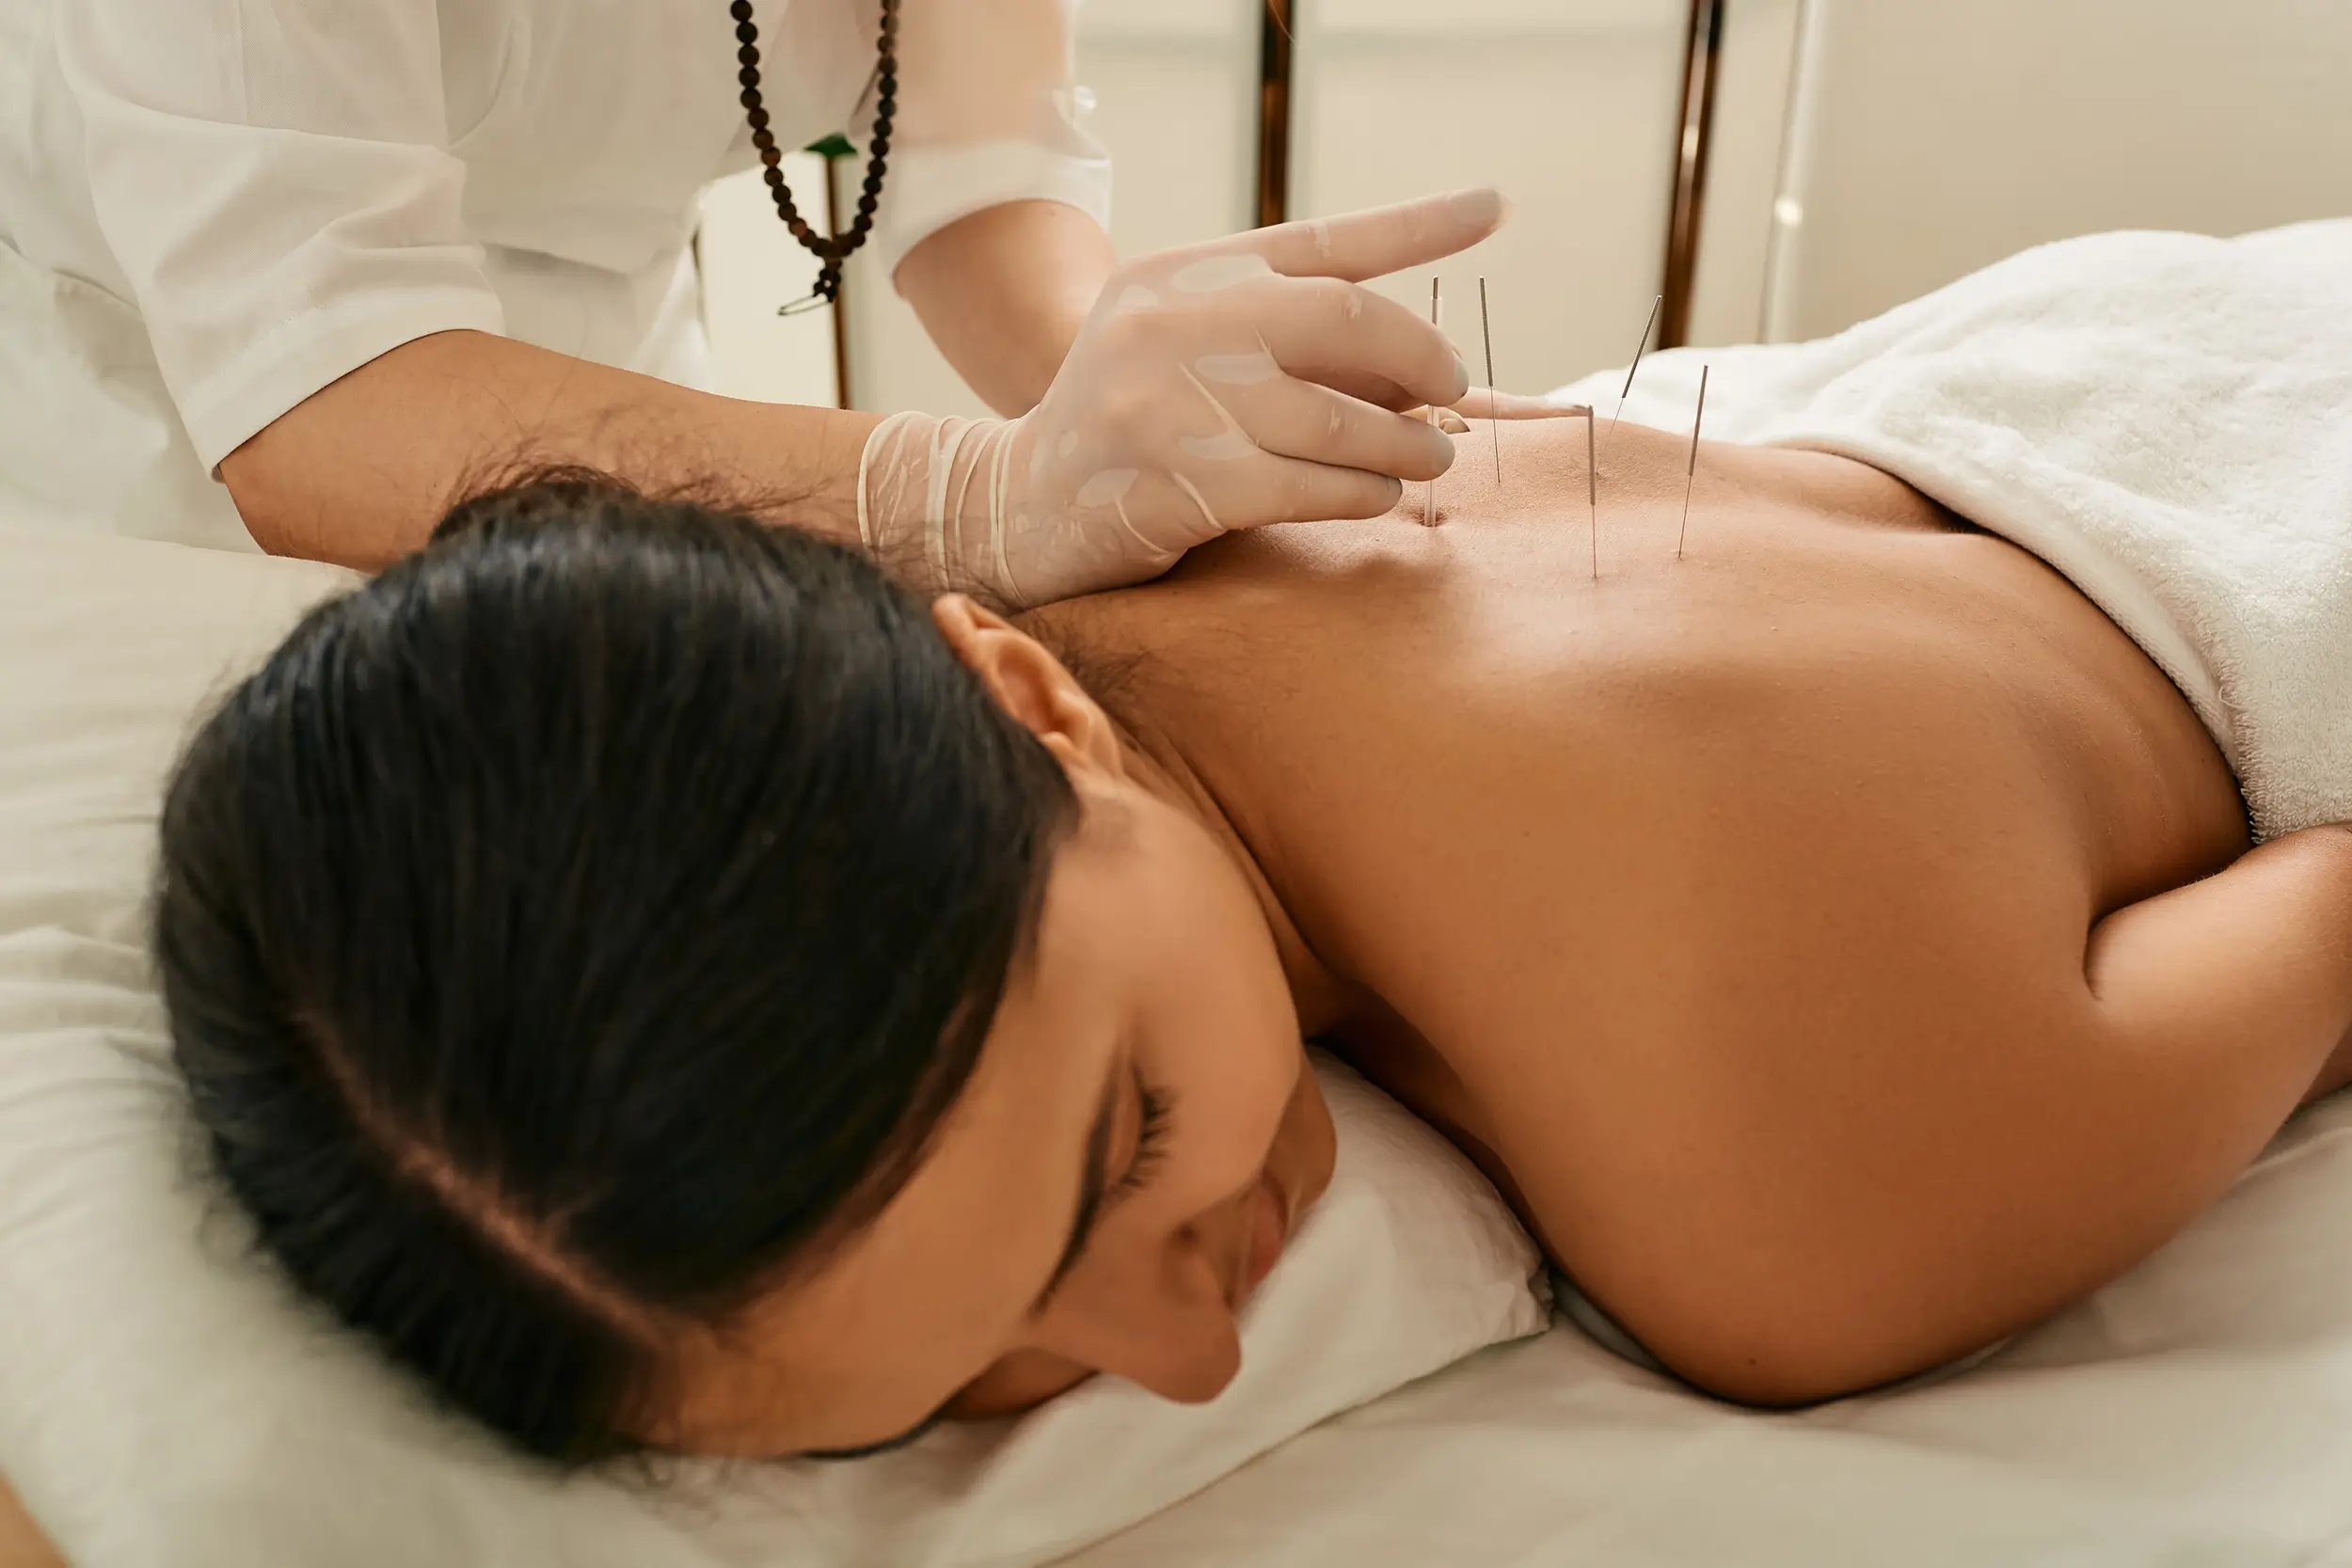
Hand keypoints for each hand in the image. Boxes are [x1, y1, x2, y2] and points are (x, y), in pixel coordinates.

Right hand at [857, 189, 1511, 606]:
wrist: (1021, 503)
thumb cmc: (1132, 419)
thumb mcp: (1183, 337)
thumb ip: (1279, 318)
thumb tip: (1422, 337)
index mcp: (1183, 272)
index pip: (1321, 240)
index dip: (1416, 224)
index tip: (1493, 207)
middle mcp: (1175, 322)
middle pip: (1344, 320)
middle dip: (1420, 361)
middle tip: (1449, 393)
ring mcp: (1175, 403)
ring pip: (1338, 418)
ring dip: (1404, 444)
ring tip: (1427, 457)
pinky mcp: (1185, 484)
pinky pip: (1310, 486)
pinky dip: (1361, 492)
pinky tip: (1377, 496)